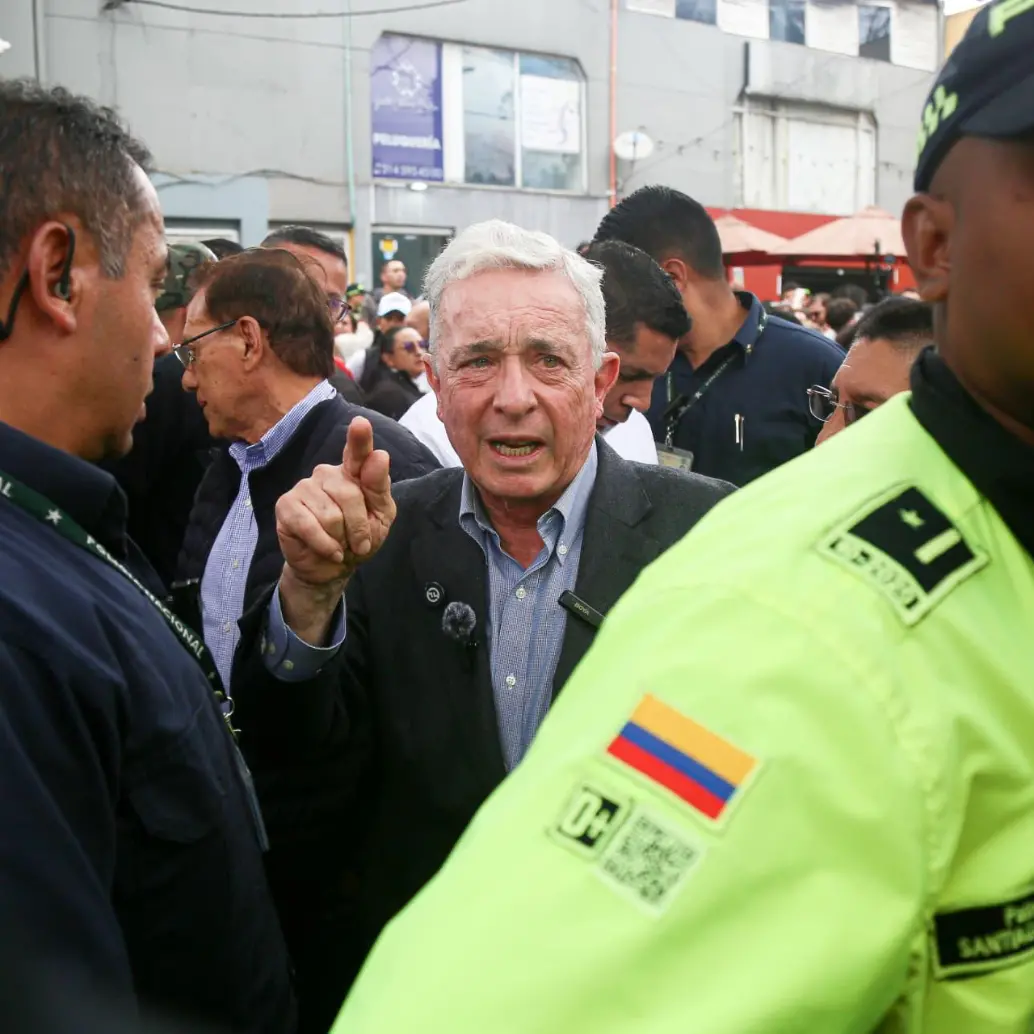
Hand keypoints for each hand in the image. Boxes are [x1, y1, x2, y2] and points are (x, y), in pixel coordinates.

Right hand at [275, 416, 395, 590]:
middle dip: (359, 527)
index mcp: (354, 473)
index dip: (359, 439)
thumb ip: (379, 488)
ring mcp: (305, 487)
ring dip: (341, 539)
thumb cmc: (358, 539)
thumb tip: (379, 456)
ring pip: (331, 515)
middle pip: (349, 495)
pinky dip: (325, 545)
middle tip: (360, 543)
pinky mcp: (286, 505)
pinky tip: (330, 551)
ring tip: (340, 545)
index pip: (357, 452)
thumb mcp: (380, 517)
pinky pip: (309, 526)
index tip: (360, 424)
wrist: (332, 568)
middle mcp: (328, 474)